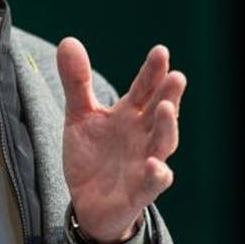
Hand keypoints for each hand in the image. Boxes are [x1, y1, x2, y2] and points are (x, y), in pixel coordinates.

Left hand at [58, 37, 186, 243]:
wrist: (88, 203)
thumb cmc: (92, 156)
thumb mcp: (79, 116)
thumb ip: (76, 82)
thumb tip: (68, 40)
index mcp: (130, 115)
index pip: (145, 89)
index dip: (153, 71)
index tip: (160, 51)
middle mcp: (143, 135)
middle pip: (161, 112)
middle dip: (169, 95)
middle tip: (176, 76)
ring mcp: (144, 162)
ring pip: (163, 144)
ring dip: (166, 127)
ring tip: (164, 109)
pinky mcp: (139, 191)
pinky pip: (152, 183)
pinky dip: (156, 174)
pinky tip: (155, 165)